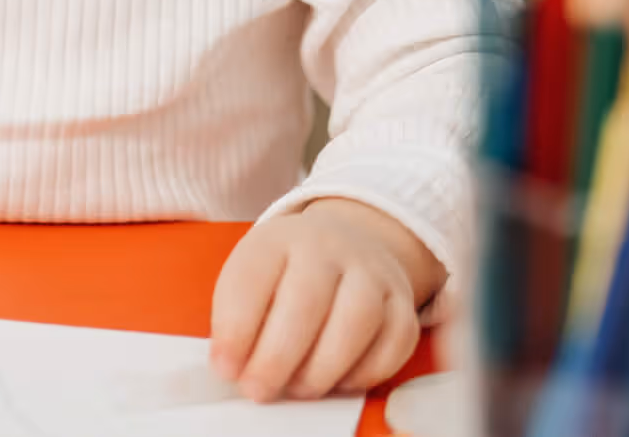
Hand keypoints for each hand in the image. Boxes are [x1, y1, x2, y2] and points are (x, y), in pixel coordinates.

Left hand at [210, 199, 444, 401]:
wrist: (349, 243)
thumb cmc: (288, 274)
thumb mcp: (252, 279)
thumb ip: (237, 319)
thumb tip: (232, 367)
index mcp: (278, 239)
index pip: (252, 278)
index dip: (236, 330)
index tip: (226, 368)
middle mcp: (328, 248)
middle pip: (306, 301)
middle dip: (277, 358)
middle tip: (259, 389)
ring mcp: (371, 272)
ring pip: (357, 320)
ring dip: (323, 369)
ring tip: (298, 389)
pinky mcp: (402, 302)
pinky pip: (394, 341)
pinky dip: (365, 372)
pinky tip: (339, 382)